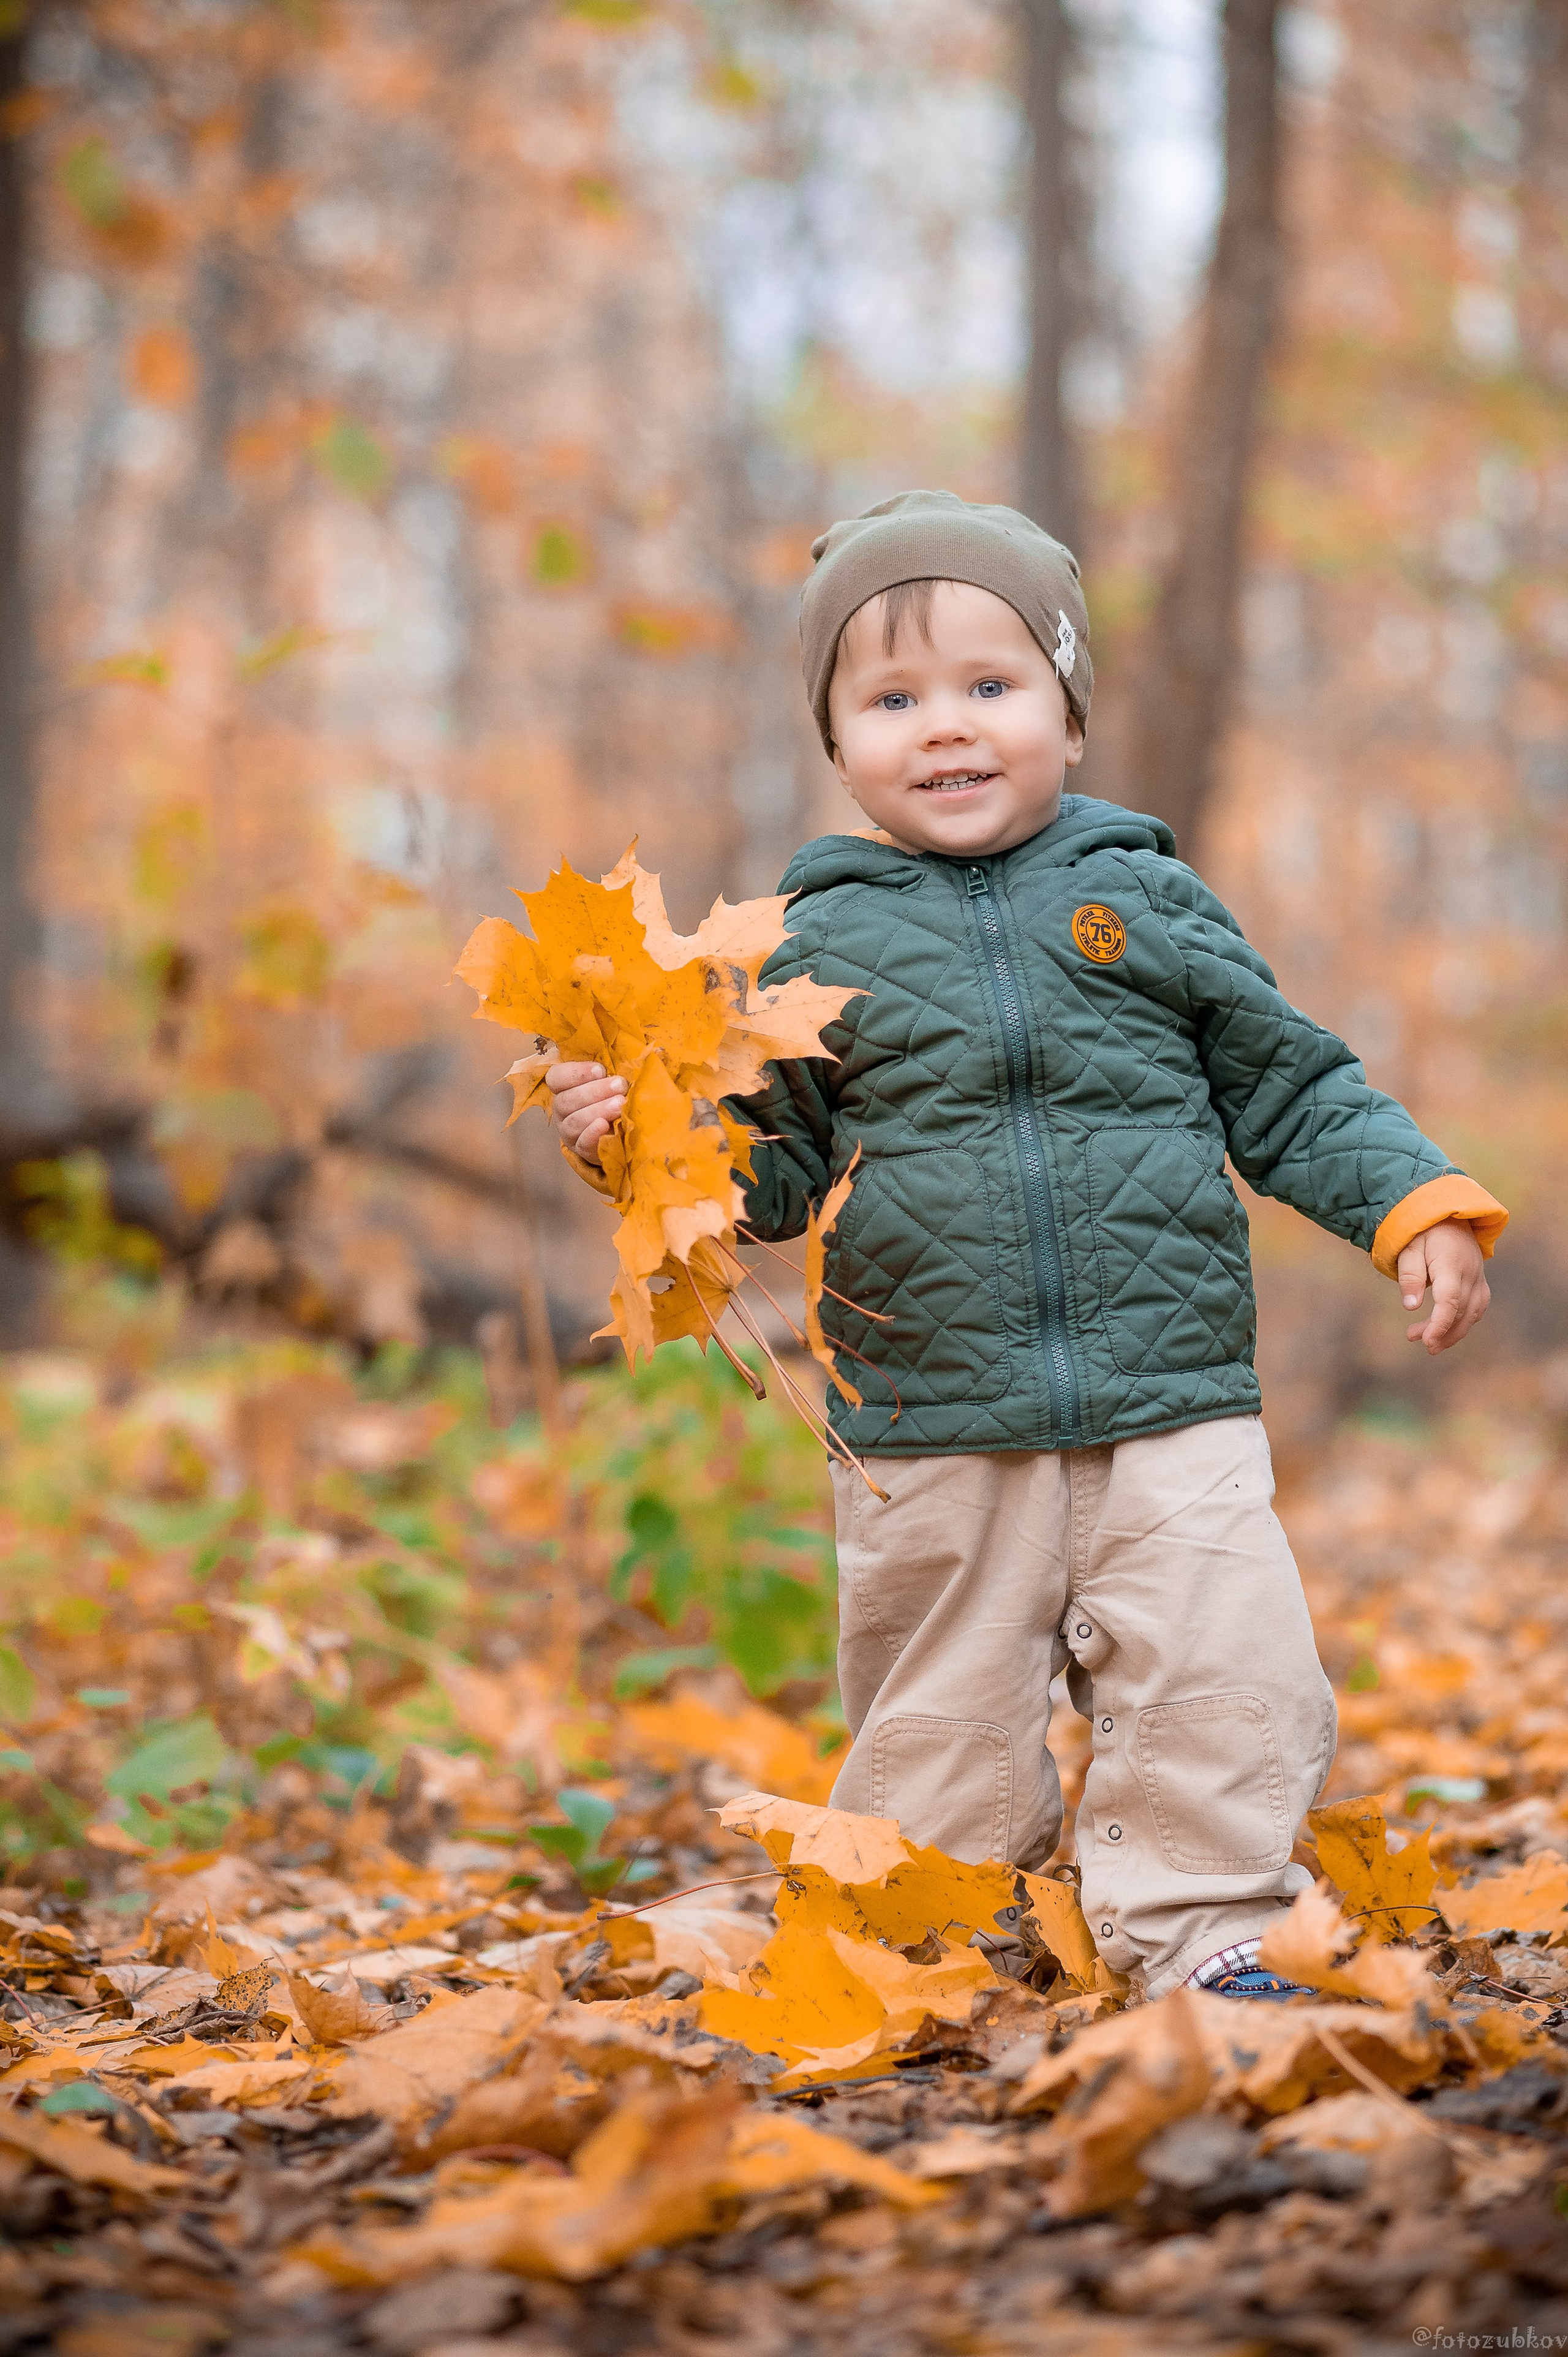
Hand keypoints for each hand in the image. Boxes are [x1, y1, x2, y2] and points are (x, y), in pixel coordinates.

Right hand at [545, 1062, 626, 1166]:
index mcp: (564, 1088)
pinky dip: (592, 1134)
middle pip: (567, 1099)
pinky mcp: (580, 1149)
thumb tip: (638, 1054)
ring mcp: (568, 1131)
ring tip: (619, 1105)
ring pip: (574, 1121)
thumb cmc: (612, 1097)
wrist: (617, 1131)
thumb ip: (611, 1071)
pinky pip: (582, 1143)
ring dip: (597, 1111)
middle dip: (595, 1091)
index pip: (556, 1077)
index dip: (577, 1073)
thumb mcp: (609, 1081)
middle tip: (619, 1086)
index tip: (601, 1070)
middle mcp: (561, 1109)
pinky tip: (604, 1126)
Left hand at [1397, 1219, 1489, 1353]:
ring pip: (1472, 1313)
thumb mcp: (1408, 1249)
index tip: (1426, 1341)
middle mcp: (1470, 1272)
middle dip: (1440, 1331)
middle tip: (1415, 1339)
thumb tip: (1411, 1307)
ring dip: (1452, 1331)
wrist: (1448, 1214)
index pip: (1450, 1301)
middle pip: (1461, 1311)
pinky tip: (1447, 1329)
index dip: (1440, 1324)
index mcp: (1451, 1263)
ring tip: (1429, 1343)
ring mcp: (1479, 1277)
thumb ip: (1410, 1277)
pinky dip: (1465, 1321)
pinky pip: (1478, 1307)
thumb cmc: (1423, 1232)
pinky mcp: (1480, 1280)